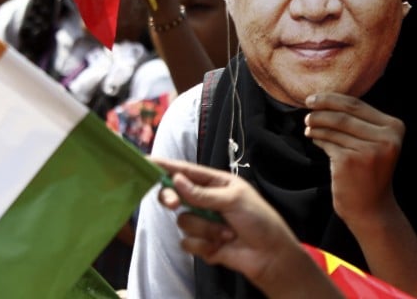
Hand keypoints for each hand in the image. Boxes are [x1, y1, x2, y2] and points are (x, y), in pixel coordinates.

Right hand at [153, 158, 334, 296]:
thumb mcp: (234, 200)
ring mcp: (202, 222)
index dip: (167, 166)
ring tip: (227, 232)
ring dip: (206, 228)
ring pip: (183, 221)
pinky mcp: (201, 244)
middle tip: (172, 204)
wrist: (269, 255)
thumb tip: (176, 180)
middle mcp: (205, 200)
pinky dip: (205, 244)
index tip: (147, 161)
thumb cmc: (258, 219)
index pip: (187, 171)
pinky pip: (188, 242)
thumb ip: (203, 193)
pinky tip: (222, 245)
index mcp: (216, 183)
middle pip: (175, 194)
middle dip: (172, 198)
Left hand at [304, 93, 404, 231]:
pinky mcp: (350, 161)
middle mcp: (386, 138)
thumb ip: (359, 122)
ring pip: (333, 128)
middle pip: (344, 114)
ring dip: (316, 125)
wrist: (371, 209)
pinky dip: (317, 139)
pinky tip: (313, 139)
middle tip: (307, 107)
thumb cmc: (369, 173)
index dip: (332, 99)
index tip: (314, 97)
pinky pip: (327, 143)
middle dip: (321, 108)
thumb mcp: (375, 143)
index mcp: (394, 128)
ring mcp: (368, 150)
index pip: (358, 105)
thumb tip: (325, 100)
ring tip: (308, 125)